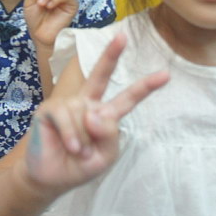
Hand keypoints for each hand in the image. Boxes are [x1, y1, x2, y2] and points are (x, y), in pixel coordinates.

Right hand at [23, 34, 168, 194]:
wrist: (49, 179)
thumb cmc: (78, 166)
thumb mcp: (105, 156)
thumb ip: (109, 136)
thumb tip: (93, 113)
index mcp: (105, 115)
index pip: (127, 98)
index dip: (145, 87)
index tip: (165, 74)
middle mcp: (87, 104)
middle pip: (100, 76)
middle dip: (111, 55)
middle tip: (122, 36)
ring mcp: (69, 104)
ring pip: (85, 115)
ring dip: (83, 140)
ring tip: (76, 151)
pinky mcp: (50, 109)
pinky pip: (67, 117)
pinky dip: (71, 136)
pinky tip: (70, 147)